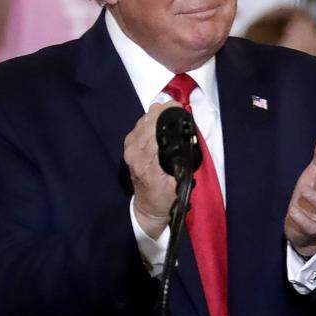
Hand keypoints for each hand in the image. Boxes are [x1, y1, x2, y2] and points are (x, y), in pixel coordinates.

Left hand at [124, 101, 181, 238]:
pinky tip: (159, 120)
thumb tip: (187, 141)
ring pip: (143, 121)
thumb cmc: (165, 197)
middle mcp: (135, 153)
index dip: (169, 116)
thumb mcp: (180, 185)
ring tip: (171, 111)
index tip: (181, 108)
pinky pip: (139, 126)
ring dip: (157, 114)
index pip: (156, 129)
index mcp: (147, 162)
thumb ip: (183, 164)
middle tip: (178, 107)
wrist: (147, 208)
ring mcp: (129, 149)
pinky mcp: (128, 147)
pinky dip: (150, 120)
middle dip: (164, 112)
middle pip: (148, 121)